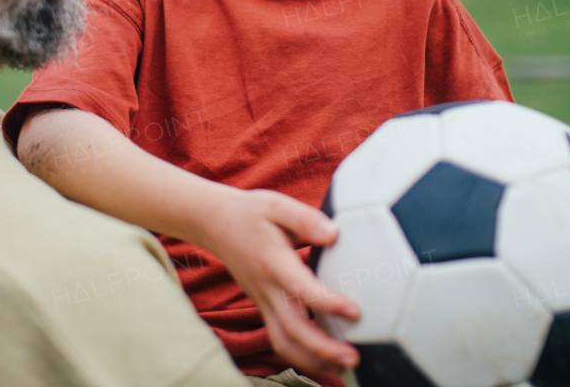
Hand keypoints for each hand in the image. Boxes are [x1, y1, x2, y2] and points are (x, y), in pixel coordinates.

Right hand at [199, 187, 360, 374]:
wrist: (215, 223)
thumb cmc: (249, 214)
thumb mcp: (277, 205)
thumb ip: (306, 219)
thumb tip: (334, 235)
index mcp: (273, 263)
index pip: (302, 290)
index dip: (328, 304)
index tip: (355, 311)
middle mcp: (267, 289)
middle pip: (292, 330)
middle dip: (323, 349)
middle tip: (352, 356)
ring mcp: (263, 301)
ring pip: (284, 342)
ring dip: (312, 359)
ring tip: (342, 365)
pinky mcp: (263, 306)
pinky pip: (280, 338)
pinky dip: (301, 353)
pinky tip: (324, 356)